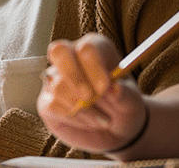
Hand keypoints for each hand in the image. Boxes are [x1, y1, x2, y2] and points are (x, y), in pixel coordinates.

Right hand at [37, 34, 146, 152]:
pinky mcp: (47, 101)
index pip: (87, 48)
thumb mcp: (131, 102)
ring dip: (83, 108)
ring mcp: (56, 79)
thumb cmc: (123, 107)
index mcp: (96, 50)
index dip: (93, 67)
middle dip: (74, 76)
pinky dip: (74, 118)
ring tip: (103, 119)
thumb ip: (125, 94)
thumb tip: (115, 89)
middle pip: (59, 51)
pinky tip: (88, 122)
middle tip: (89, 97)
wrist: (114, 130)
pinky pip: (52, 106)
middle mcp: (73, 58)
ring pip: (58, 86)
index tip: (105, 88)